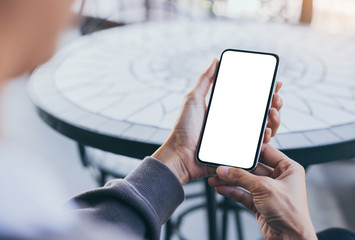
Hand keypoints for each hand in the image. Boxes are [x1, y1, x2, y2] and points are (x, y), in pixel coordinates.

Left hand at [153, 59, 282, 184]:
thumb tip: (215, 60)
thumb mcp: (193, 99)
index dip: (264, 90)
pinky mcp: (239, 152)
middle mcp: (235, 123)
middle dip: (274, 102)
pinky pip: (257, 145)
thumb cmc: (184, 128)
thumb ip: (205, 80)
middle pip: (262, 112)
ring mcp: (238, 137)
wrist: (180, 154)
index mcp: (227, 110)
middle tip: (275, 96)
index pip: (250, 98)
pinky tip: (266, 130)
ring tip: (272, 110)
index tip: (274, 83)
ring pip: (264, 127)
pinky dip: (266, 137)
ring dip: (274, 118)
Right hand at [209, 144, 316, 239]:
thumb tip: (225, 170)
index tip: (236, 148)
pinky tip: (221, 188)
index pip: (267, 152)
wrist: (290, 239)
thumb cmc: (291, 213)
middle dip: (236, 168)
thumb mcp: (263, 188)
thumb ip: (241, 177)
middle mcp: (280, 179)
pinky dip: (232, 191)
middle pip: (253, 168)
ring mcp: (269, 192)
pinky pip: (243, 194)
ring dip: (230, 180)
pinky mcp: (260, 204)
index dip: (251, 150)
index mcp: (289, 169)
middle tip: (221, 165)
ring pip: (246, 182)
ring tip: (216, 178)